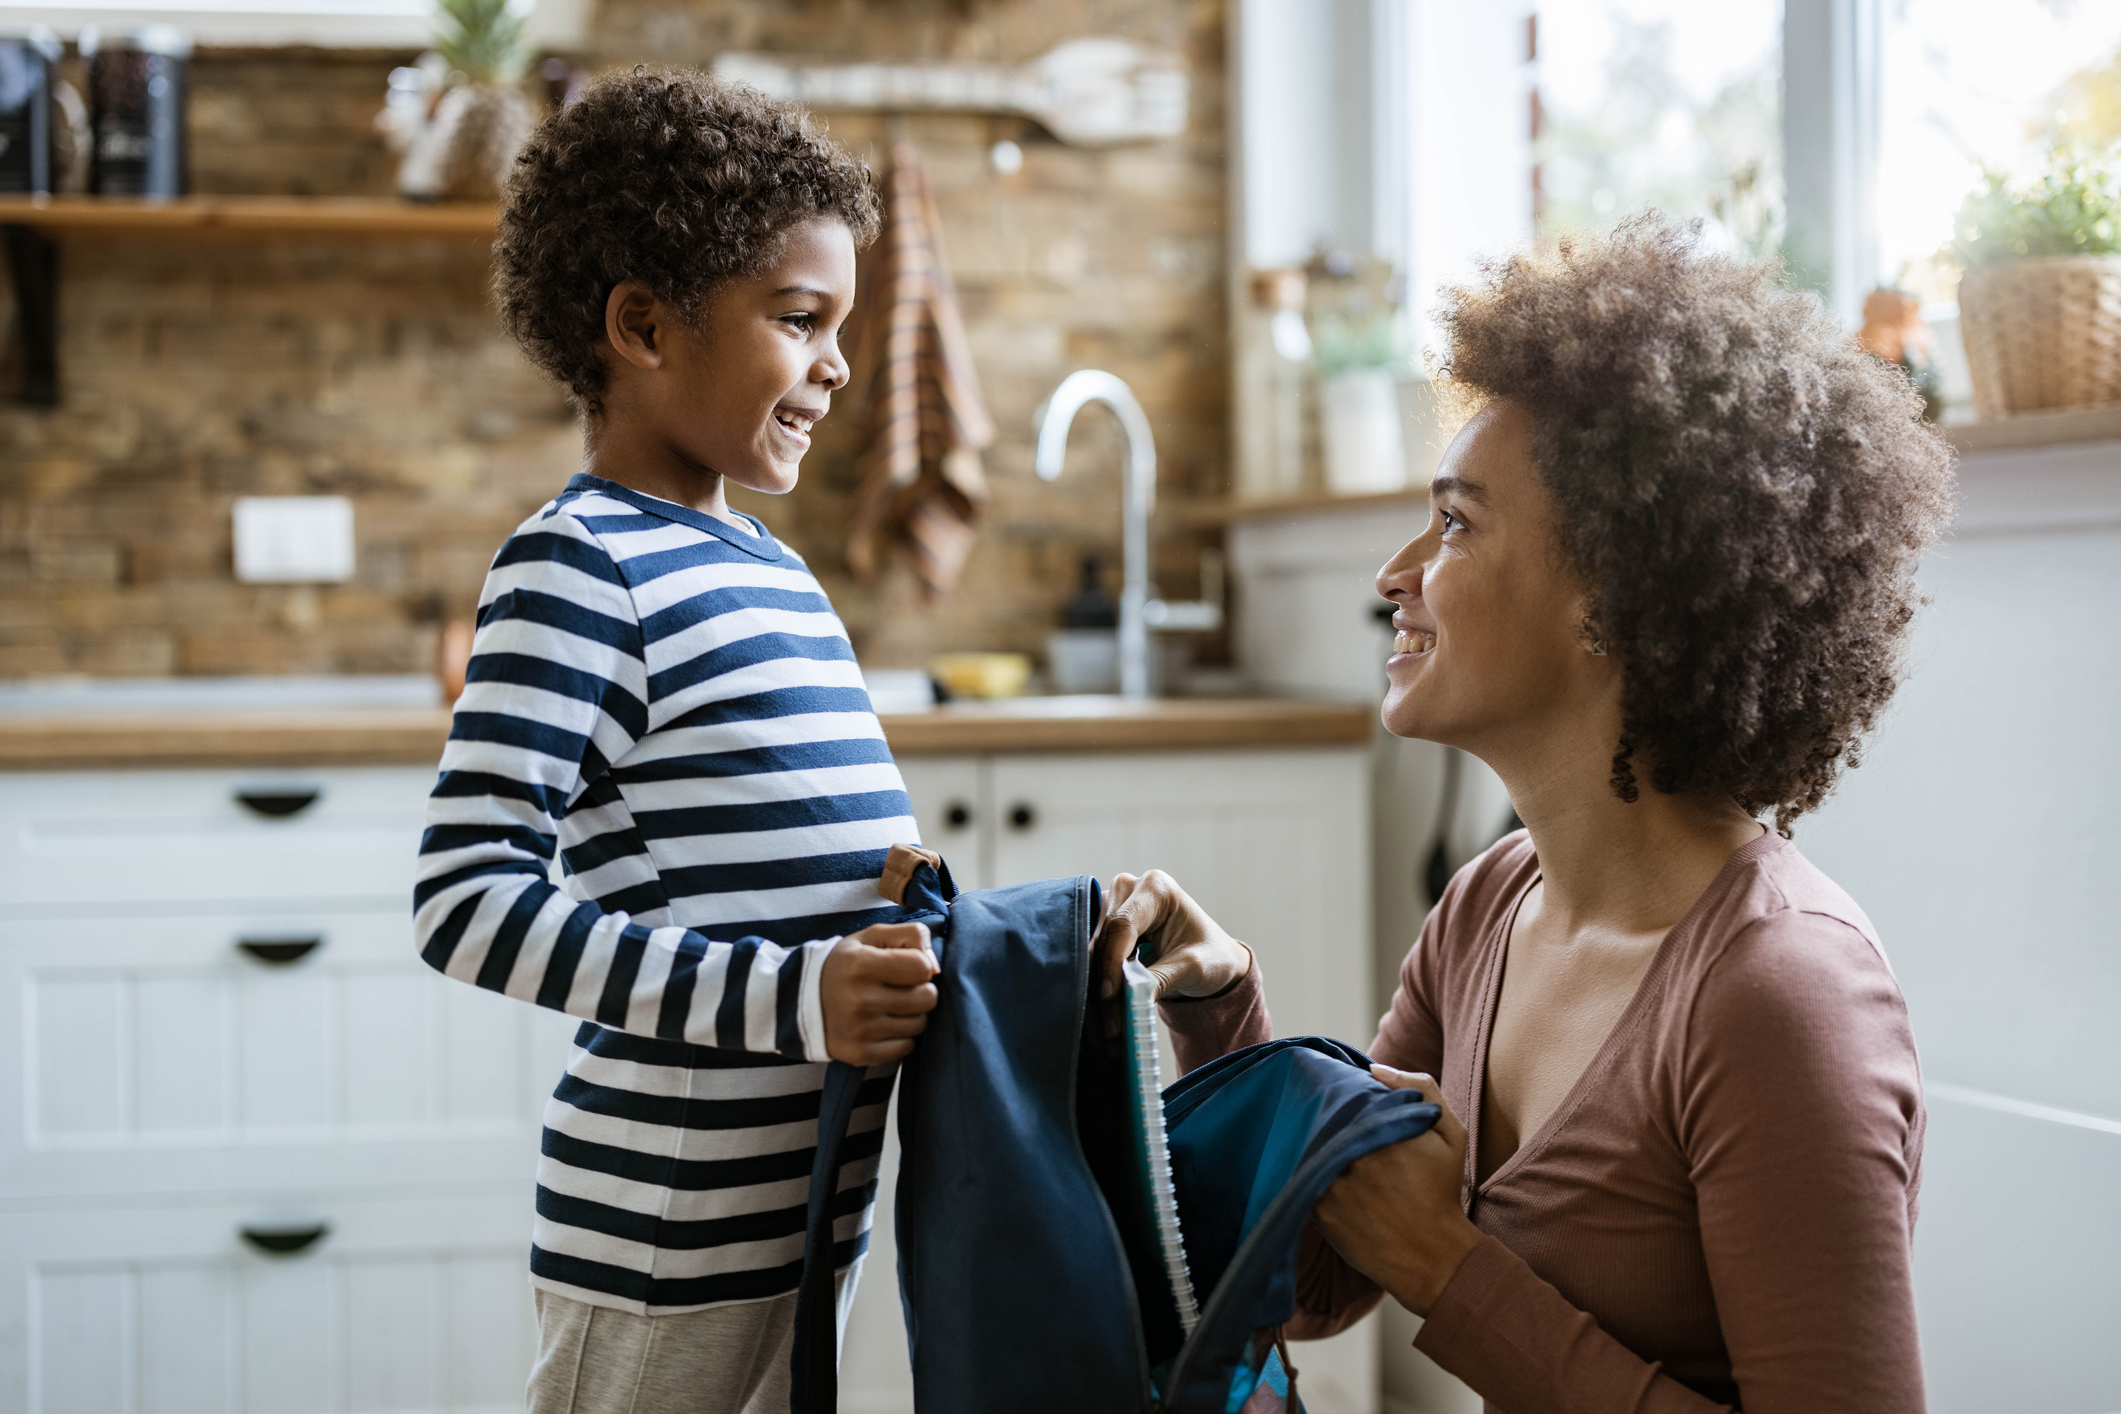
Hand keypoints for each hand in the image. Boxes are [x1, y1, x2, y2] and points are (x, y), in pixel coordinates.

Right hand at [819, 922, 938, 1065]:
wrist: (803, 1000)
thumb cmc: (848, 964)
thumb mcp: (872, 937)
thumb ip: (911, 935)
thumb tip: (935, 967)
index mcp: (861, 964)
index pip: (922, 968)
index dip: (920, 965)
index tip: (905, 966)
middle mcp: (860, 999)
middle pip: (927, 998)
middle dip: (920, 990)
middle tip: (900, 988)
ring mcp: (860, 1030)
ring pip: (920, 1024)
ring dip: (912, 1014)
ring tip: (891, 1006)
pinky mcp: (860, 1053)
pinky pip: (907, 1047)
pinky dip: (901, 1036)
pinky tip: (884, 1024)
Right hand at [1093, 869, 1253, 1001]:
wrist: (1211, 958)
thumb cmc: (1209, 955)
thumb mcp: (1192, 968)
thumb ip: (1160, 979)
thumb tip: (1129, 999)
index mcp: (1157, 888)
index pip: (1123, 924)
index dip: (1113, 961)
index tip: (1108, 995)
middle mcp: (1130, 888)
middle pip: (1102, 933)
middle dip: (1103, 976)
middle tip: (1108, 1017)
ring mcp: (1114, 903)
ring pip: (1092, 944)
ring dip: (1096, 980)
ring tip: (1108, 1018)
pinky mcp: (1105, 922)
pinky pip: (1093, 951)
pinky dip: (1097, 978)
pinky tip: (1104, 1004)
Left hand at [1312, 1064, 1485, 1316]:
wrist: (1433, 1256)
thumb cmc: (1442, 1192)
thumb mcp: (1450, 1135)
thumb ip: (1423, 1090)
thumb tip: (1374, 1068)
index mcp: (1383, 1129)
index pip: (1346, 1097)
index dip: (1343, 1098)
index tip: (1349, 1108)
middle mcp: (1354, 1154)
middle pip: (1325, 1122)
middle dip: (1329, 1124)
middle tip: (1339, 1133)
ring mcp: (1333, 1184)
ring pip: (1312, 1151)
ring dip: (1317, 1149)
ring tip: (1332, 1156)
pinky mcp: (1320, 1212)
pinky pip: (1304, 1180)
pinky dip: (1311, 1176)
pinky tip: (1327, 1181)